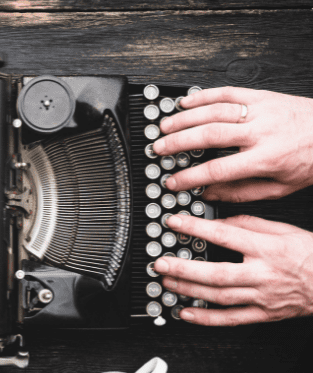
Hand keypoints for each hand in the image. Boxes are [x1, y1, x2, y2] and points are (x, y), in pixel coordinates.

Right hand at [152, 87, 312, 201]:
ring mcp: (261, 111)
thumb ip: (242, 193)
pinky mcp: (263, 96)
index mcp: (266, 159)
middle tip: (159, 150)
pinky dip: (203, 96)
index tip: (173, 181)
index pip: (218, 169)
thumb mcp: (281, 188)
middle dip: (178, 143)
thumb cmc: (311, 161)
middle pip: (210, 136)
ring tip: (165, 126)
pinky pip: (227, 92)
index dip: (190, 177)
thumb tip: (210, 195)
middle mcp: (261, 132)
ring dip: (185, 119)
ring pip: (214, 111)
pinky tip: (186, 102)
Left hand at [153, 214, 312, 325]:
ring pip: (219, 296)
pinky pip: (231, 319)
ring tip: (166, 284)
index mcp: (267, 248)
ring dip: (188, 291)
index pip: (225, 235)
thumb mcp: (283, 229)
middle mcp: (263, 273)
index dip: (196, 228)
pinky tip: (185, 313)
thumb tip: (218, 219)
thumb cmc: (311, 254)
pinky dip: (205, 318)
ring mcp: (262, 296)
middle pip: (216, 273)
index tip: (174, 223)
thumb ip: (248, 223)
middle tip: (159, 263)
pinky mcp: (264, 314)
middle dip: (183, 268)